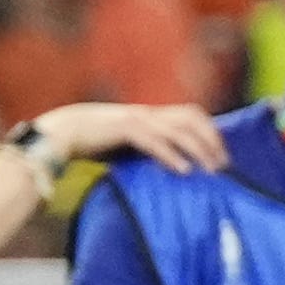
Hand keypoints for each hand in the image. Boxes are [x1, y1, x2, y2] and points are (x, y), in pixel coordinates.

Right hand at [30, 101, 226, 172]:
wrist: (61, 132)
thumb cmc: (95, 141)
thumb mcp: (129, 142)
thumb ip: (151, 147)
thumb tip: (175, 165)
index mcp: (151, 114)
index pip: (191, 114)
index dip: (211, 131)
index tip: (222, 153)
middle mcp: (147, 113)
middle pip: (191, 118)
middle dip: (211, 139)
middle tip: (223, 164)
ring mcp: (136, 120)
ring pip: (178, 130)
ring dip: (198, 149)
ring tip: (211, 170)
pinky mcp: (123, 129)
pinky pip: (153, 142)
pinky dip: (170, 156)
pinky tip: (183, 170)